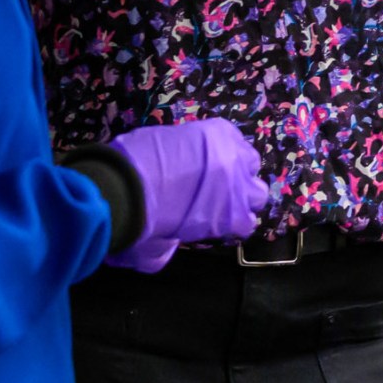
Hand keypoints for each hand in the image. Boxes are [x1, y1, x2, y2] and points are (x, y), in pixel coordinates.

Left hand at [104, 117, 270, 271]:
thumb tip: (169, 243)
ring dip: (236, 166)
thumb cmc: (142, 225)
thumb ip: (171, 248)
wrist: (124, 185)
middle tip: (215, 195)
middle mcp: (240, 186)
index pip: (247, 224)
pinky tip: (202, 147)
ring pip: (250, 161)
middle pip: (258, 193)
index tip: (213, 220)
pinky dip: (222, 143)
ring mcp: (232, 154)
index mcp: (230, 218)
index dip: (230, 222)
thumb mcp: (155, 252)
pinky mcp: (217, 130)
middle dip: (241, 195)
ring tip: (211, 167)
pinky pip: (232, 136)